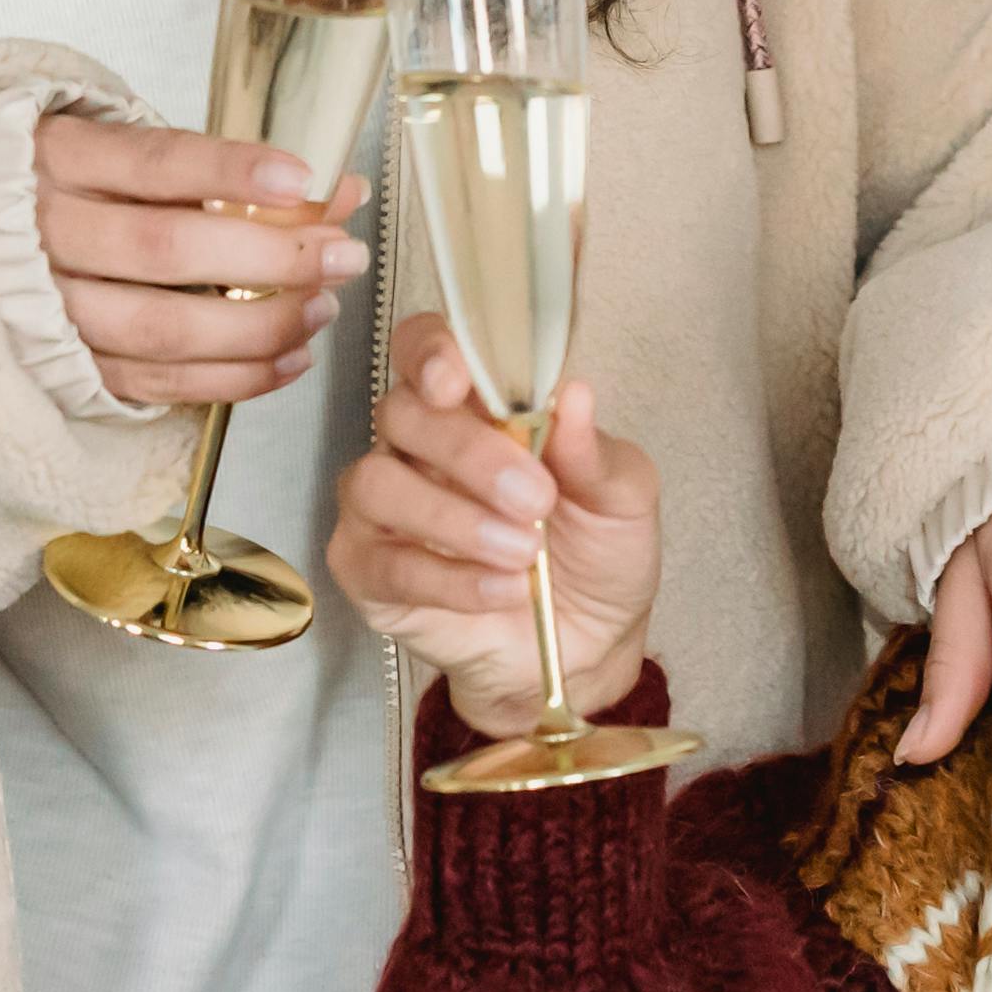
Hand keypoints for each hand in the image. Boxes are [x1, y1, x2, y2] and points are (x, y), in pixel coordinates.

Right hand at [35, 112, 362, 407]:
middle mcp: (43, 232)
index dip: (229, 172)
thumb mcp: (134, 158)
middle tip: (341, 256)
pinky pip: (156, 382)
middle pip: (163, 248)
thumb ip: (232, 176)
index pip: (153, 162)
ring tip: (319, 308)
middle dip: (269, 256)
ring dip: (257, 324)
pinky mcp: (65, 367)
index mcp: (58, 157)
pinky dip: (233, 377)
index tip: (300, 179)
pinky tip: (287, 357)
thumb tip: (340, 193)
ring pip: (160, 327)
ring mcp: (48, 307)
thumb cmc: (79, 191)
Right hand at [325, 313, 663, 735]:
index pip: (425, 347)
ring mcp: (385, 507)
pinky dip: (447, 577)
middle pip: (402, 413)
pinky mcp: (369, 571)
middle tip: (536, 502)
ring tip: (523, 555)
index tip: (456, 382)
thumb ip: (593, 450)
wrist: (587, 644)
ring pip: (376, 483)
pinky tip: (501, 591)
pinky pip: (383, 561)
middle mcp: (418, 445)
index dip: (429, 352)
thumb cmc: (597, 551)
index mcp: (477, 406)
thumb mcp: (622, 498)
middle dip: (468, 454)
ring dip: (454, 519)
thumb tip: (573, 393)